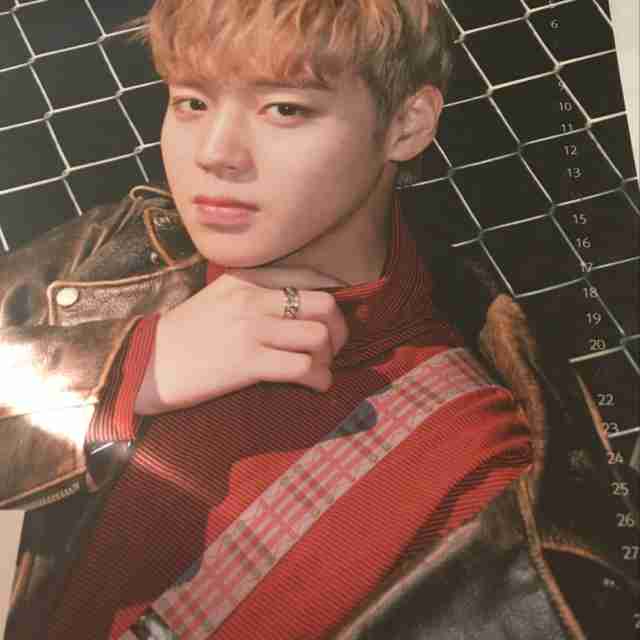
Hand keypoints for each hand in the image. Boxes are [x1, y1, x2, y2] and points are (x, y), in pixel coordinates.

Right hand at [134, 266, 348, 414]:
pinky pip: (302, 367)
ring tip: (320, 368)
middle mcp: (252, 298)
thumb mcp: (219, 297)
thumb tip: (300, 308)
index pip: (309, 276)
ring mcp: (251, 329)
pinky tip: (316, 386)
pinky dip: (320, 379)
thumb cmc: (185, 334)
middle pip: (324, 304)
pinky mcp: (247, 362)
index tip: (332, 319)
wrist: (147, 363)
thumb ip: (257, 293)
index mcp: (247, 278)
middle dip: (339, 329)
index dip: (332, 299)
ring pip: (318, 336)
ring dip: (329, 357)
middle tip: (332, 347)